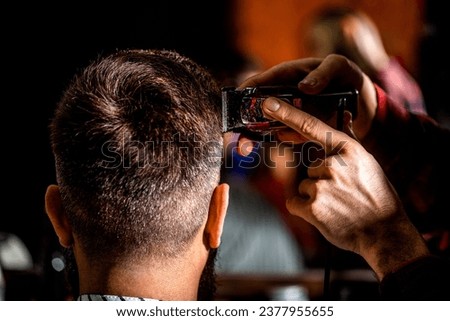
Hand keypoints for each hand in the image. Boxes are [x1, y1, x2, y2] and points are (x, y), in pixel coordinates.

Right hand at [238, 54, 377, 144]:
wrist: (363, 104)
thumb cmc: (348, 77)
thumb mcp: (340, 67)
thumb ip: (324, 72)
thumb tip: (303, 87)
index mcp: (289, 75)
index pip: (261, 80)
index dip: (245, 91)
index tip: (234, 102)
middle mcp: (284, 94)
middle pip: (257, 108)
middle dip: (244, 125)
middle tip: (238, 139)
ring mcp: (290, 112)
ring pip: (267, 125)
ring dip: (256, 138)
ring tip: (249, 149)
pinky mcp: (298, 127)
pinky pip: (285, 135)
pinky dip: (284, 140)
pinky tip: (290, 140)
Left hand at [258, 95, 429, 279]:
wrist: (385, 233)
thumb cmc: (376, 196)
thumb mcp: (367, 162)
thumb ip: (349, 140)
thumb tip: (345, 115)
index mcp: (348, 149)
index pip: (311, 126)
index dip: (286, 113)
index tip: (267, 104)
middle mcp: (333, 164)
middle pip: (309, 165)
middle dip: (321, 178)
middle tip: (343, 192)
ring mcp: (321, 185)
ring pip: (304, 184)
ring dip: (315, 195)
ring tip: (339, 204)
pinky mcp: (312, 207)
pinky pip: (295, 202)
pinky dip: (305, 209)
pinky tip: (325, 214)